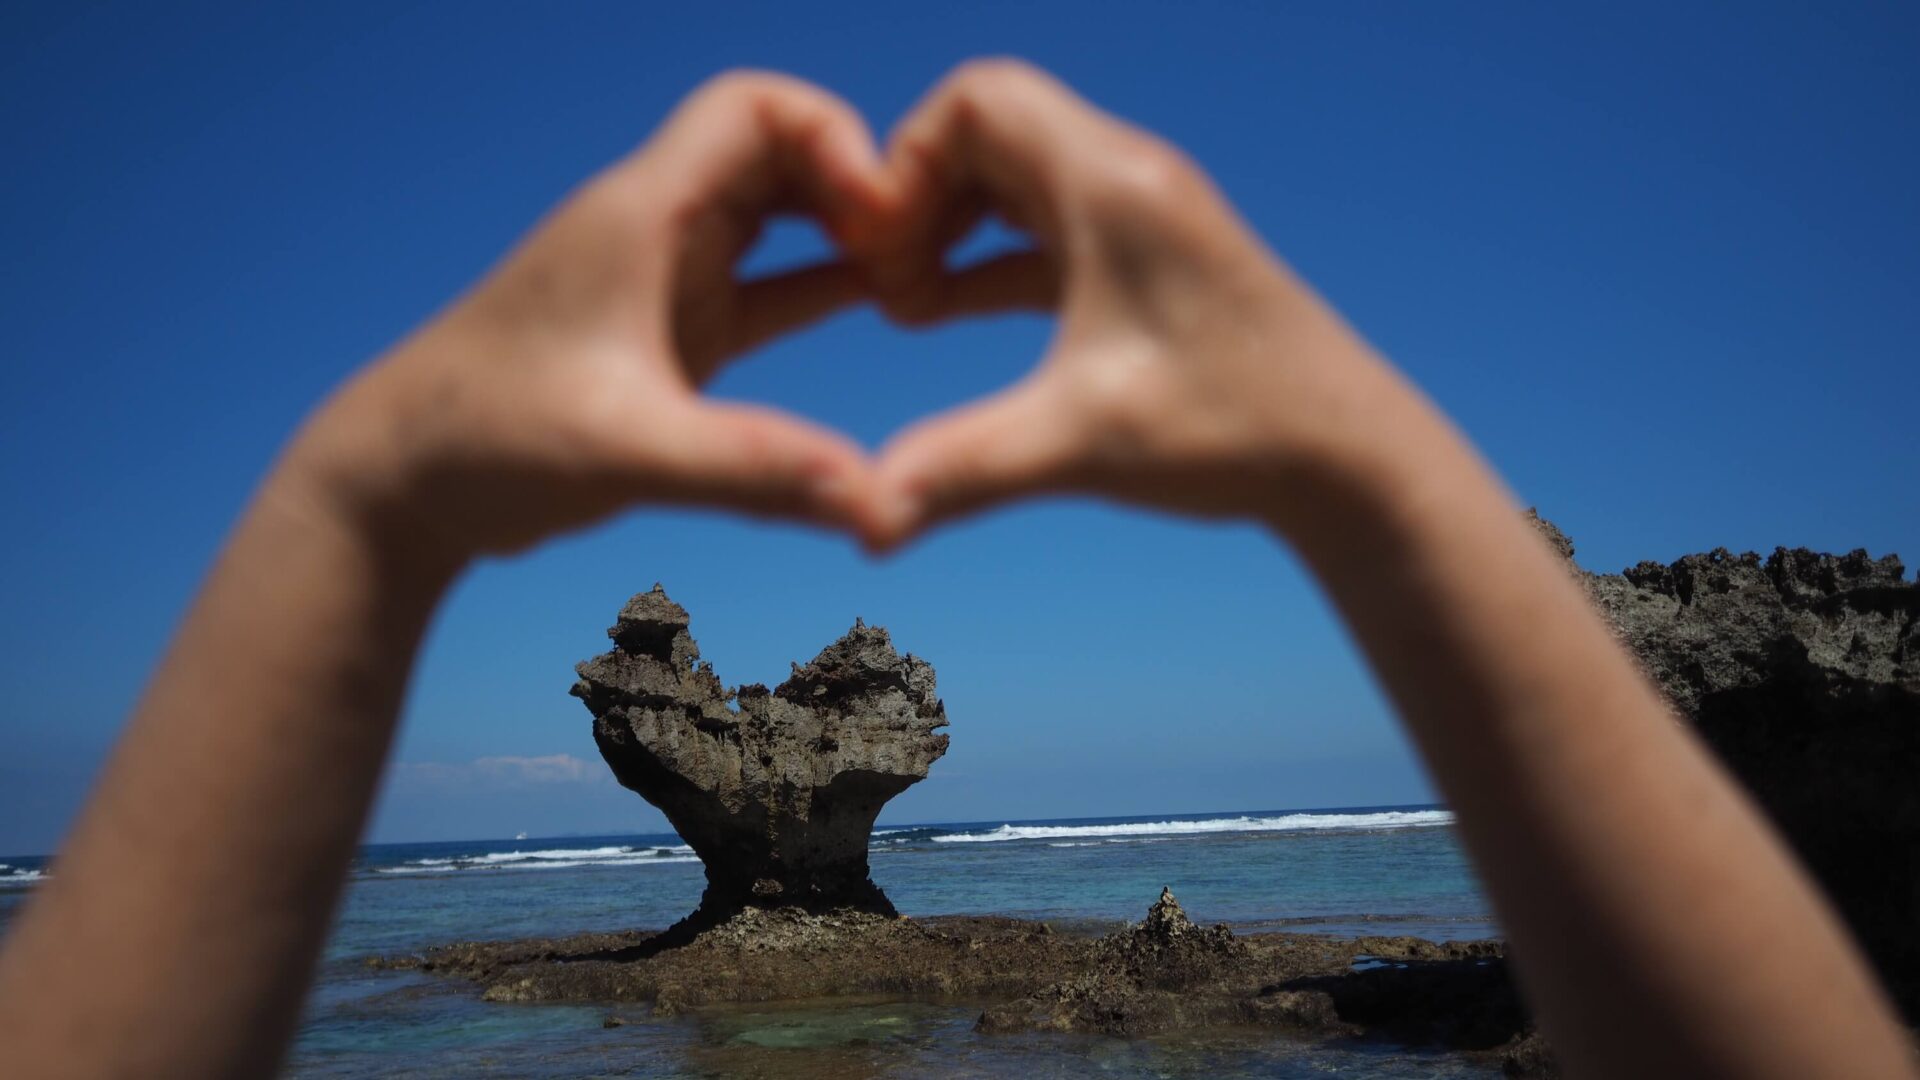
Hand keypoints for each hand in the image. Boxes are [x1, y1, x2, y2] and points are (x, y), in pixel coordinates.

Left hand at [281, 72, 889, 561]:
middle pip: (781, 152)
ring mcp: (664, 279)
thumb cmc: (489, 441)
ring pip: (778, 216)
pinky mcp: (670, 333)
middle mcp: (656, 228)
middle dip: (857, 186)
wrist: (402, 481)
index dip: (835, 138)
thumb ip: (752, 470)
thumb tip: (874, 501)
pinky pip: (767, 284)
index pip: (754, 108)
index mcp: (641, 213)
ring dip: (845, 235)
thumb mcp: (627, 453)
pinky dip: (823, 286)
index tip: (885, 216)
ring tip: (913, 283)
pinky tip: (879, 310)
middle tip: (915, 255)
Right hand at [855, 60, 1410, 549]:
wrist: (1349, 458)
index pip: (977, 100)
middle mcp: (1129, 179)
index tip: (879, 252)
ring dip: (951, 228)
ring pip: (1016, 178)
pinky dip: (989, 258)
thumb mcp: (1082, 445)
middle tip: (886, 288)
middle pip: (989, 130)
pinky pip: (1045, 228)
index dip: (905, 163)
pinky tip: (947, 314)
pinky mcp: (1151, 260)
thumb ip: (961, 468)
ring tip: (908, 308)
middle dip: (918, 199)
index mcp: (1113, 186)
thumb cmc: (1234, 430)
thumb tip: (861, 518)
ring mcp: (1144, 217)